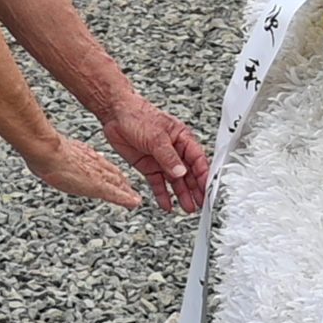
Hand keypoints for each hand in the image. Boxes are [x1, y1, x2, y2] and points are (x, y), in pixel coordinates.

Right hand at [23, 132, 143, 209]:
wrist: (47, 152)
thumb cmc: (45, 150)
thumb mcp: (53, 150)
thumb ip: (56, 153)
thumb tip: (43, 152)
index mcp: (84, 156)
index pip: (102, 165)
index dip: (110, 171)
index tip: (117, 177)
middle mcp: (93, 165)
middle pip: (112, 174)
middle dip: (121, 182)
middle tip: (130, 189)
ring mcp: (96, 175)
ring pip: (116, 183)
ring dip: (126, 191)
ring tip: (134, 198)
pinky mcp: (97, 185)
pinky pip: (115, 193)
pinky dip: (125, 198)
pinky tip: (134, 202)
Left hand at [100, 93, 210, 213]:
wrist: (115, 115)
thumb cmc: (138, 115)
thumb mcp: (156, 137)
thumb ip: (169, 157)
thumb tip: (181, 173)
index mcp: (182, 139)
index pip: (198, 160)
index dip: (204, 175)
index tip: (208, 188)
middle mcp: (174, 150)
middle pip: (189, 173)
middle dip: (195, 189)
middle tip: (201, 203)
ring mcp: (161, 160)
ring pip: (175, 181)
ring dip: (182, 194)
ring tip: (188, 208)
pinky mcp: (148, 167)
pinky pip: (158, 183)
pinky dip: (163, 194)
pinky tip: (167, 204)